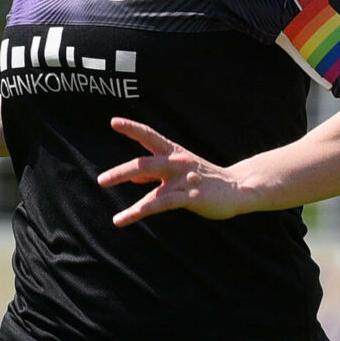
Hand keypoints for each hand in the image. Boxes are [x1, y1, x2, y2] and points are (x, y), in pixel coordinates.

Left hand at [97, 118, 254, 225]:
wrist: (238, 188)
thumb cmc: (205, 178)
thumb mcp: (178, 171)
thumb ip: (154, 174)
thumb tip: (133, 177)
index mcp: (174, 153)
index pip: (150, 136)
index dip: (132, 128)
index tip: (113, 121)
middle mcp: (177, 162)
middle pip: (145, 163)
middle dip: (122, 171)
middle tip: (101, 181)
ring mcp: (184, 179)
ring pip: (153, 188)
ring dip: (133, 203)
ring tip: (115, 217)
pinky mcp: (190, 196)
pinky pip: (162, 204)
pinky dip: (142, 212)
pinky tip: (126, 219)